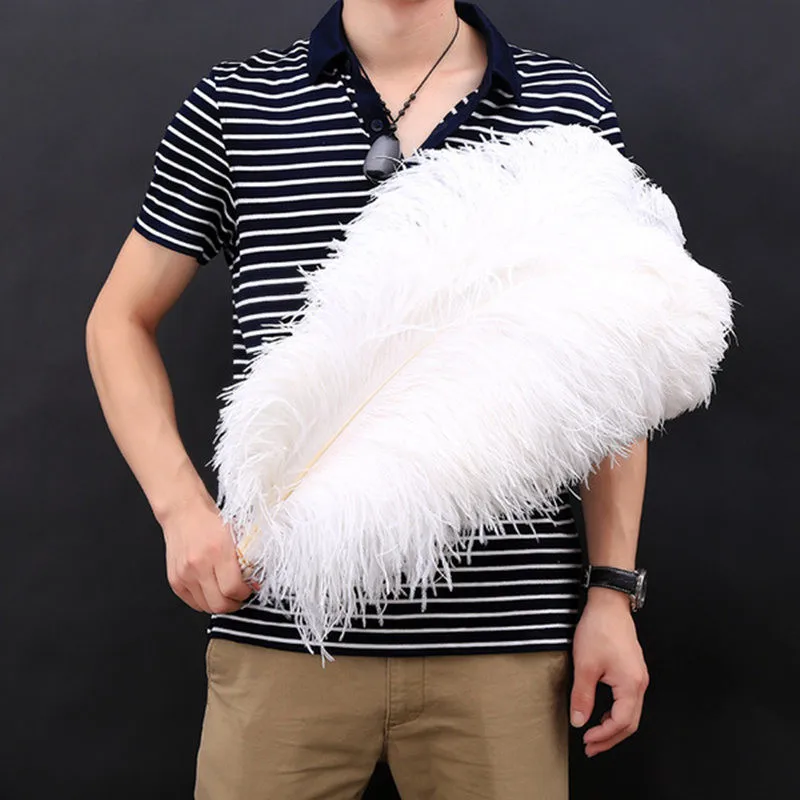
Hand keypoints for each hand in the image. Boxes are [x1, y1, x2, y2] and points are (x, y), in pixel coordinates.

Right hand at [160, 493, 257, 613]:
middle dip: (233, 604)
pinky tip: (211, 592)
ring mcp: (184, 575)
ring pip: (206, 607)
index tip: (248, 590)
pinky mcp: (174, 580)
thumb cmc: (210, 521)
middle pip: (219, 604)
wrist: (183, 512)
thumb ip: (244, 559)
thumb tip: (254, 581)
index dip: (244, 594)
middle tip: (239, 597)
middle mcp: (199, 566)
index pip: (233, 589)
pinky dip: (204, 602)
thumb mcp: (235, 535)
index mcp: (218, 552)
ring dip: (219, 604)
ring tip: (226, 594)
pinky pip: (192, 603)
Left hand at [569, 587, 649, 756]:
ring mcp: (638, 676)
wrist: (608, 604)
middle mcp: (640, 683)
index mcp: (631, 685)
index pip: (621, 723)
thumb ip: (583, 696)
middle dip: (610, 738)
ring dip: (613, 727)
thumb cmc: (599, 629)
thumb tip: (579, 720)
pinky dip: (616, 713)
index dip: (603, 736)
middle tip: (591, 747)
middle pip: (630, 722)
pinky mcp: (632, 670)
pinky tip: (602, 713)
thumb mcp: (585, 665)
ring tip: (595, 735)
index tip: (586, 741)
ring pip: (630, 712)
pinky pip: (629, 700)